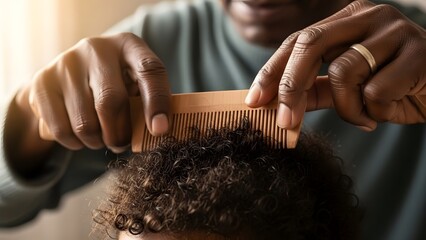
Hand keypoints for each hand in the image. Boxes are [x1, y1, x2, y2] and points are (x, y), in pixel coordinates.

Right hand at [27, 33, 170, 151]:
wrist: (69, 72)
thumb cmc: (116, 82)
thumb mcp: (135, 82)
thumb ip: (147, 102)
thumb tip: (157, 132)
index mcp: (129, 45)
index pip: (149, 70)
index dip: (157, 102)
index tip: (159, 130)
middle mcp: (96, 48)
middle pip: (110, 102)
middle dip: (120, 134)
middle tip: (122, 144)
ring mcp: (66, 63)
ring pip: (85, 123)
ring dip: (97, 142)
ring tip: (102, 138)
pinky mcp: (43, 82)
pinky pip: (62, 130)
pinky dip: (76, 144)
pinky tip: (81, 136)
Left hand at [245, 0, 425, 130]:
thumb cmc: (393, 86)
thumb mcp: (347, 88)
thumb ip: (315, 89)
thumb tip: (274, 104)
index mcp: (346, 19)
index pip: (297, 41)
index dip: (271, 72)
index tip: (253, 100)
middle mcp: (367, 16)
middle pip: (310, 44)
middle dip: (290, 87)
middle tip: (284, 121)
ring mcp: (394, 30)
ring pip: (343, 72)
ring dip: (347, 107)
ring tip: (364, 117)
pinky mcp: (418, 52)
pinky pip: (376, 91)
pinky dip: (374, 112)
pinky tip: (387, 112)